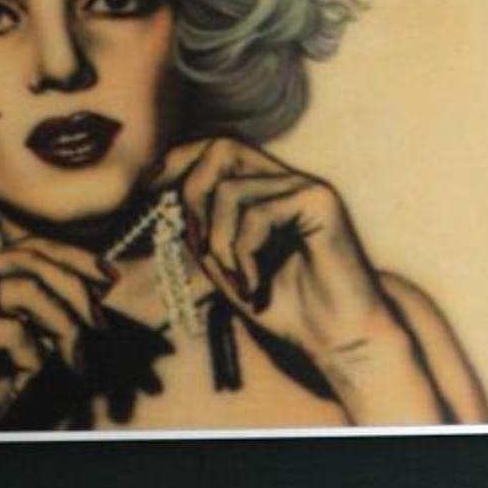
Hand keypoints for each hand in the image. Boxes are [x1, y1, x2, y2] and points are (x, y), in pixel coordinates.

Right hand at [0, 240, 110, 432]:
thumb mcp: (19, 354)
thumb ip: (44, 323)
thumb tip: (90, 300)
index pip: (27, 248)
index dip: (73, 257)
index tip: (110, 280)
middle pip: (29, 258)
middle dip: (76, 288)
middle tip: (101, 326)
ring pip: (25, 290)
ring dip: (63, 324)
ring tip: (76, 359)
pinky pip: (10, 329)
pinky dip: (32, 353)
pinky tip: (29, 375)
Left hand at [159, 136, 434, 414]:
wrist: (337, 339)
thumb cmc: (287, 309)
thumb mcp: (227, 267)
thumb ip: (203, 232)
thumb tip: (164, 197)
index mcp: (267, 190)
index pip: (219, 149)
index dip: (180, 159)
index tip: (150, 187)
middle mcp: (287, 181)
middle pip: (222, 148)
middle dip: (192, 191)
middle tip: (196, 243)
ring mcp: (306, 187)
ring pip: (231, 190)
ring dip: (218, 242)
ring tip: (235, 280)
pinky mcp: (321, 203)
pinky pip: (258, 214)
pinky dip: (243, 254)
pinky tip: (254, 285)